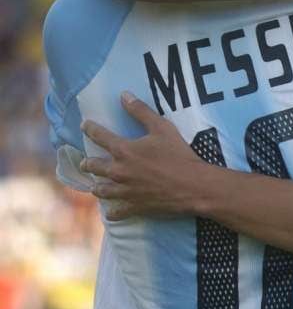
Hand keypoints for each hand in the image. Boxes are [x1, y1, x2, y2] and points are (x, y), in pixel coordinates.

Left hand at [80, 92, 207, 219]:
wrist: (192, 185)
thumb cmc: (178, 154)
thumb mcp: (162, 127)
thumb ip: (141, 111)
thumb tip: (124, 95)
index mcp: (124, 151)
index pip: (99, 136)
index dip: (90, 129)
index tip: (84, 125)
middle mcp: (118, 172)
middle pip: (94, 167)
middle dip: (88, 163)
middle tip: (86, 162)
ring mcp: (124, 191)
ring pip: (101, 191)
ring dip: (97, 187)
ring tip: (96, 186)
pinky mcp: (134, 207)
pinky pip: (116, 212)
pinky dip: (112, 211)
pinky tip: (111, 211)